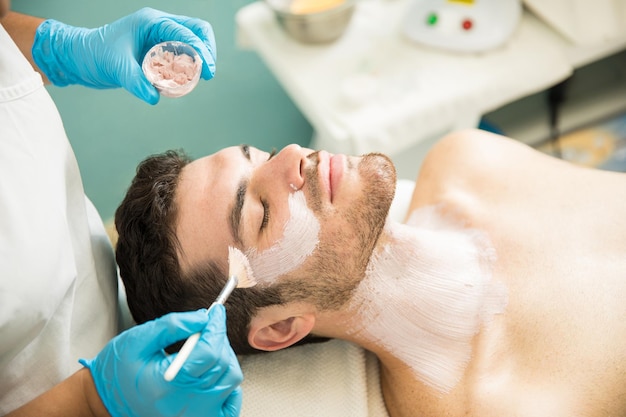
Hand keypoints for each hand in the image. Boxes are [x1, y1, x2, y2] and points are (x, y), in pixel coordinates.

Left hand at [32, 7, 215, 103]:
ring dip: (199, 57)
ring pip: (192, 41)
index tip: (208, 72)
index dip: (202, 51)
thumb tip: (154, 98)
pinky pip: (181, 54)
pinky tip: (186, 80)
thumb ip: (136, 82)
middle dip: (207, 50)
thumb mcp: (117, 68)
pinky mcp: (157, 50)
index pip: (187, 32)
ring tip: (199, 77)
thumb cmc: (95, 55)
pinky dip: (188, 65)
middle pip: (197, 30)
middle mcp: (159, 26)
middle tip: (207, 73)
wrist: (79, 58)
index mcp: (152, 22)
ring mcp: (159, 37)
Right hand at [79, 306, 241, 416]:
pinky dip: (230, 386)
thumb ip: (171, 326)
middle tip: (206, 327)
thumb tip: (202, 317)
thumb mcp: (137, 339)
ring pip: (230, 380)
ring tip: (205, 348)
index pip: (209, 352)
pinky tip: (213, 373)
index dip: (215, 327)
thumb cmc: (118, 370)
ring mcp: (194, 415)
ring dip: (224, 358)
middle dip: (218, 338)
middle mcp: (184, 404)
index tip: (216, 312)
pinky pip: (231, 404)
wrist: (107, 400)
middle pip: (222, 364)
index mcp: (167, 383)